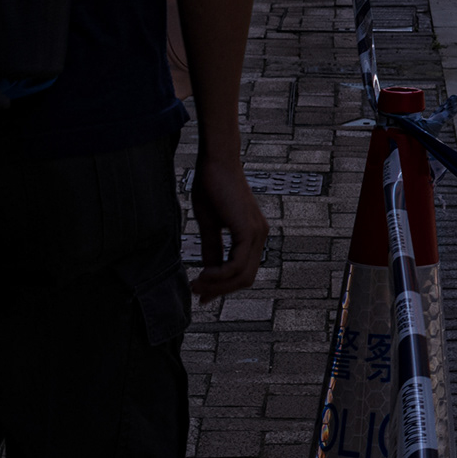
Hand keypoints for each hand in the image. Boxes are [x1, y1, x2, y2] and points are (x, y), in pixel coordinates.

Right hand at [191, 161, 268, 300]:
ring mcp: (257, 234)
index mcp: (253, 235)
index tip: (202, 294)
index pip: (243, 271)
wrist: (217, 163)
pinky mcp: (249, 230)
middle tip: (197, 293)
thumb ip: (212, 248)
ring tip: (196, 284)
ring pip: (243, 275)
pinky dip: (220, 274)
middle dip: (220, 290)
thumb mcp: (209, 224)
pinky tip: (204, 273)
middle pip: (246, 279)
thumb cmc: (212, 187)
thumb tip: (208, 271)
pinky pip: (237, 264)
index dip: (223, 287)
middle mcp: (260, 236)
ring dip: (218, 285)